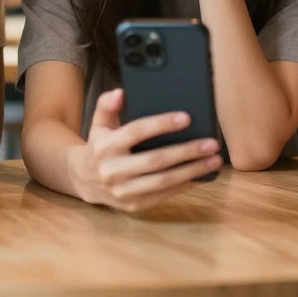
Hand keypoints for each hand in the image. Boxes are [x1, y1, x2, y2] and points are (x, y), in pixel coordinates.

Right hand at [66, 89, 221, 212]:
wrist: (83, 180)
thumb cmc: (99, 146)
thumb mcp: (98, 123)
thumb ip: (106, 104)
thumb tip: (121, 92)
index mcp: (105, 146)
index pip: (136, 132)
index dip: (162, 124)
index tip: (187, 117)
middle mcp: (112, 171)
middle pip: (156, 160)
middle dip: (187, 151)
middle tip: (211, 143)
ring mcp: (123, 192)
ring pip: (163, 181)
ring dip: (192, 171)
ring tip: (214, 160)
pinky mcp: (134, 205)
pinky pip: (164, 195)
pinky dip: (185, 185)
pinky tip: (201, 174)